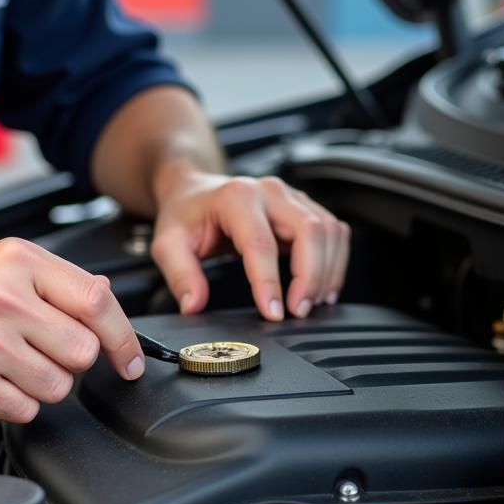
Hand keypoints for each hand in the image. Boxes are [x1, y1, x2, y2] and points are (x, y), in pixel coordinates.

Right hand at [0, 239, 144, 421]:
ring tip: (15, 364)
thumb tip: (107, 297)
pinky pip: (24, 409)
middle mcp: (3, 299)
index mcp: (21, 262)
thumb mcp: (7, 261)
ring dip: (45, 383)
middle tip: (44, 349)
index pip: (97, 302)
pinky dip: (17, 403)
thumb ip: (60, 280)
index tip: (130, 359)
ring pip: (58, 386)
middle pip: (83, 351)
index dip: (123, 337)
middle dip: (72, 359)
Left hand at [150, 173, 349, 321]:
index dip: (270, 282)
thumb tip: (194, 304)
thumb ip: (180, 275)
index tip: (274, 313)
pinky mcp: (304, 206)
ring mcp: (291, 196)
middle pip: (310, 231)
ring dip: (327, 272)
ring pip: (329, 231)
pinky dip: (335, 262)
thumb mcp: (168, 244)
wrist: (194, 190)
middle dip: (311, 277)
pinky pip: (334, 232)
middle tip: (299, 312)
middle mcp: (270, 191)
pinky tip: (323, 287)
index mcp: (236, 197)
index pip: (262, 243)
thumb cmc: (185, 216)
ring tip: (311, 304)